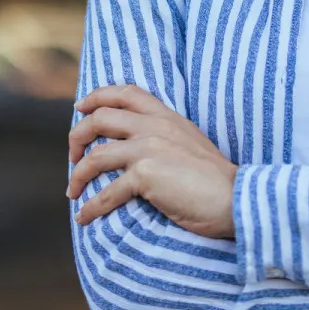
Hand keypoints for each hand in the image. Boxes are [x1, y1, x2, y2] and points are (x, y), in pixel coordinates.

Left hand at [67, 84, 238, 238]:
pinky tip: (84, 217)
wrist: (236, 198)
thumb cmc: (217, 180)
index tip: (81, 107)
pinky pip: (106, 192)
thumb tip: (140, 148)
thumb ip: (166, 137)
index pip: (125, 92)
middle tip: (72, 156)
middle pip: (99, 119)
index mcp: (166, 116)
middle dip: (77, 136)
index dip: (97, 96)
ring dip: (77, 175)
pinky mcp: (145, 175)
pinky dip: (91, 207)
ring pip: (95, 156)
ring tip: (72, 192)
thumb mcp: (190, 143)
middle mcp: (154, 126)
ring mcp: (148, 149)